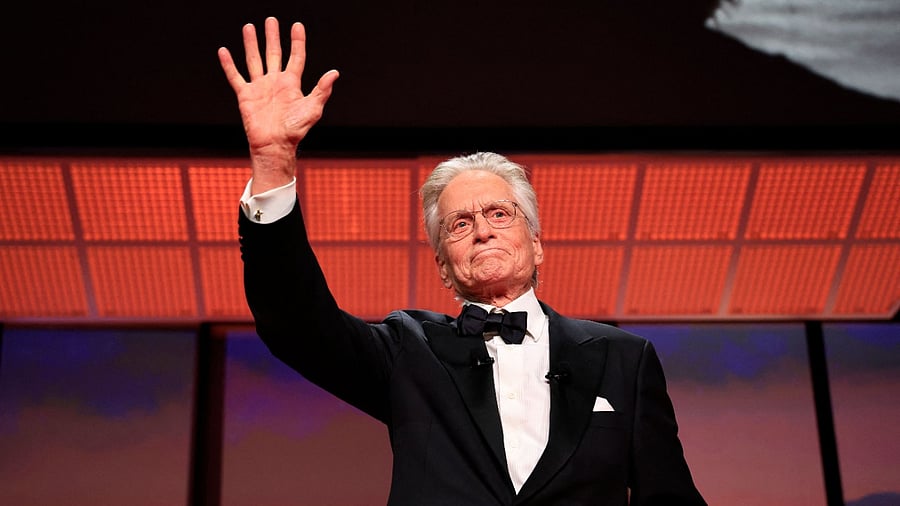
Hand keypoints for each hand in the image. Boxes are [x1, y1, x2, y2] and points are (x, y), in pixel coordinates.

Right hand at [218, 17, 338, 192]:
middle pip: (274, 54)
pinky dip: (229, 65)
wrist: (275, 145)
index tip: (297, 25)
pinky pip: (235, 77)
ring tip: (249, 27)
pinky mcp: (245, 96)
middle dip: (272, 37)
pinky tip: (224, 51)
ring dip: (251, 44)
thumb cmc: (295, 130)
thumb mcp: (313, 109)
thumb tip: (334, 73)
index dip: (297, 41)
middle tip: (270, 20)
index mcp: (291, 84)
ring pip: (254, 60)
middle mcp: (275, 82)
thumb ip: (322, 90)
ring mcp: (260, 88)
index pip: (296, 57)